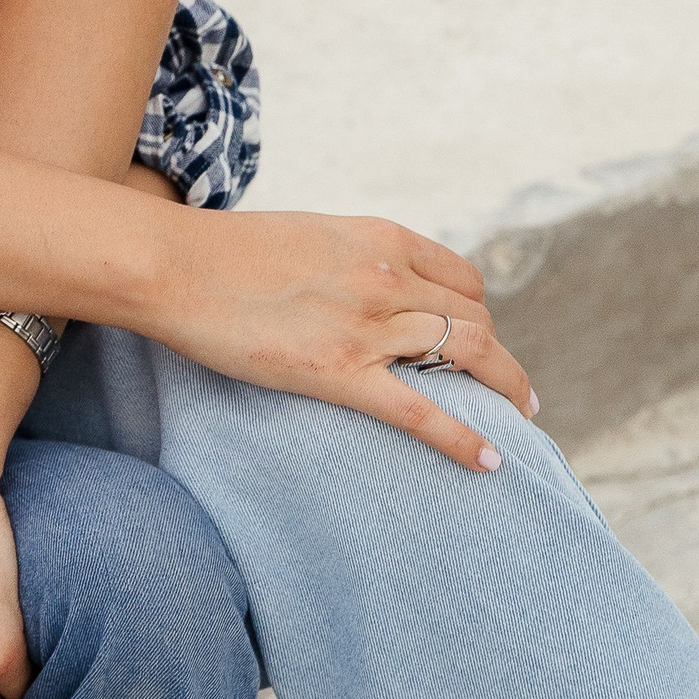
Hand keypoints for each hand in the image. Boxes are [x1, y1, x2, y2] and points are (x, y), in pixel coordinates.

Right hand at [157, 210, 536, 475]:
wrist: (175, 266)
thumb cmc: (226, 252)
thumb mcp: (309, 236)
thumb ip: (350, 258)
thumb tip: (365, 287)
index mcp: (381, 238)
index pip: (463, 279)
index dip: (478, 311)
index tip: (476, 338)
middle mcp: (387, 277)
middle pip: (474, 319)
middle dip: (497, 354)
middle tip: (508, 387)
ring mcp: (367, 326)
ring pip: (466, 355)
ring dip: (506, 387)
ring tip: (523, 415)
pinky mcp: (339, 373)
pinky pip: (421, 412)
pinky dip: (463, 440)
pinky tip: (489, 463)